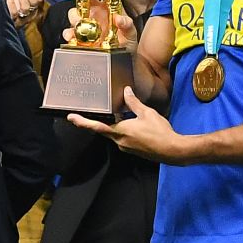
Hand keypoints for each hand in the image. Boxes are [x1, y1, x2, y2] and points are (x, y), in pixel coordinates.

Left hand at [5, 0, 43, 27]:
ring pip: (25, 7)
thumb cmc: (14, 7)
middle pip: (34, 2)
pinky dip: (11, 2)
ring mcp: (22, 19)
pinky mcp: (12, 21)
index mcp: (36, 10)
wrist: (3, 21)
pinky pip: (14, 12)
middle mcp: (31, 15)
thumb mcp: (22, 0)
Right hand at [63, 0, 137, 51]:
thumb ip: (127, 24)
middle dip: (76, 11)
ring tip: (81, 28)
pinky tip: (74, 37)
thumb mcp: (130, 31)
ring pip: (72, 21)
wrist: (125, 58)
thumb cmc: (127, 41)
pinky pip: (70, 35)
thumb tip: (119, 19)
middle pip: (77, 8)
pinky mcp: (80, 41)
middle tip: (81, 17)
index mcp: (102, 9)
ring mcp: (85, 29)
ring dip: (74, 23)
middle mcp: (92, 17)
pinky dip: (69, 35)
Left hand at [68, 87, 190, 162]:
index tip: (71, 117)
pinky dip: (125, 131)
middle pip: (105, 130)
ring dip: (117, 126)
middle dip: (100, 122)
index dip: (82, 121)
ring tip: (125, 117)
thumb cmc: (159, 131)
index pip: (96, 126)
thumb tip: (126, 91)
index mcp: (120, 131)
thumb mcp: (147, 113)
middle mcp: (119, 141)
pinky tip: (135, 126)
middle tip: (96, 113)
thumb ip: (134, 103)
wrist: (171, 150)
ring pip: (116, 134)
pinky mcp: (133, 151)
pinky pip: (123, 139)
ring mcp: (126, 147)